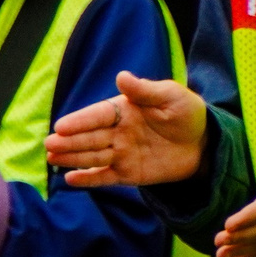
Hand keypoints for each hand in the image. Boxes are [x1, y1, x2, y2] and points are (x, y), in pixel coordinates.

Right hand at [45, 72, 208, 187]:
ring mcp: (121, 153)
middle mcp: (117, 132)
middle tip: (50, 145)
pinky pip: (105, 177)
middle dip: (69, 142)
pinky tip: (71, 179)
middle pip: (89, 137)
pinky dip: (89, 179)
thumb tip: (121, 77)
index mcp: (123, 111)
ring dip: (72, 158)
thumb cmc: (187, 114)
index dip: (79, 121)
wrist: (205, 144)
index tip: (61, 126)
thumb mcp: (172, 97)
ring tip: (52, 158)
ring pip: (93, 156)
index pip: (97, 116)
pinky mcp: (128, 174)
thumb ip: (145, 90)